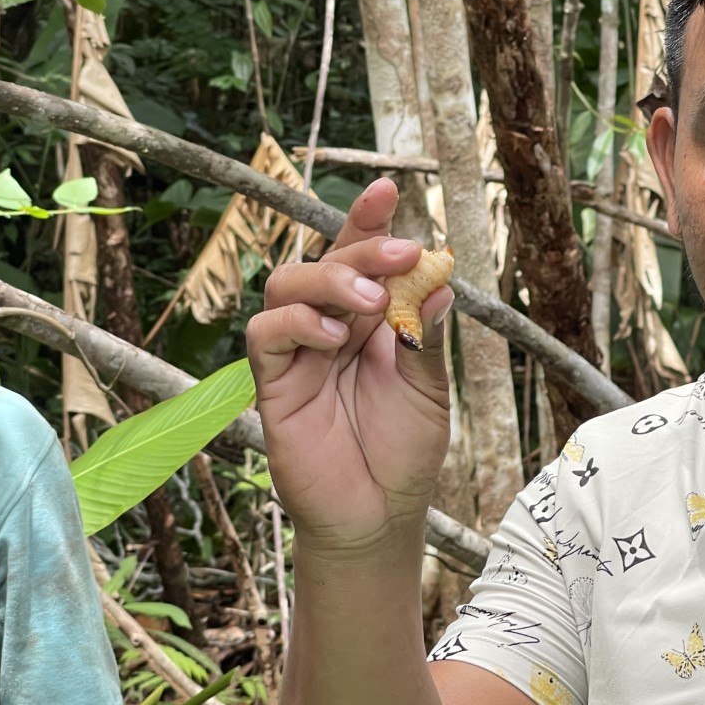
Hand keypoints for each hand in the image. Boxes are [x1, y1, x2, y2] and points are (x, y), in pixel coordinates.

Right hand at [247, 178, 453, 555]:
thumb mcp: (428, 389)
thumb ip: (424, 336)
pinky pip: (265, 335)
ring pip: (286, 284)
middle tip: (404, 253)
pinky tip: (337, 338)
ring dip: (331, 279)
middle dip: (361, 245)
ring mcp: (299, 353)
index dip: (369, 221)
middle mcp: (331, 327)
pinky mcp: (273, 384)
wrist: (379, 515)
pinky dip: (298, 322)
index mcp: (371, 322)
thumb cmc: (404, 452)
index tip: (390, 189)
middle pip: (325, 260)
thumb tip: (439, 281)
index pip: (364, 259)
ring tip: (375, 303)